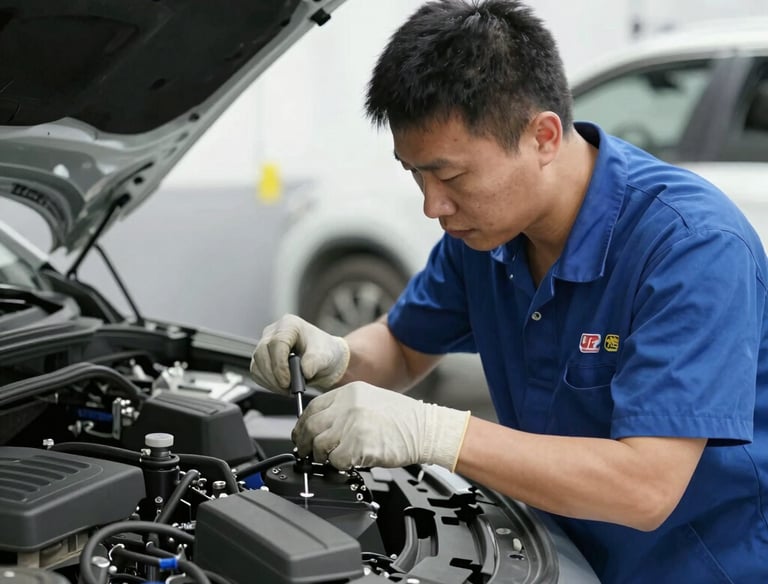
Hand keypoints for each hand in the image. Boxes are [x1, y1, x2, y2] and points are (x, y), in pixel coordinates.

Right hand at [250, 314, 349, 392]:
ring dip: (269, 381)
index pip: (277, 343)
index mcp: (290, 325)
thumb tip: (305, 371)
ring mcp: (266, 344)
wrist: (323, 361)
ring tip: (287, 389)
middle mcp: (274, 332)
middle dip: (273, 374)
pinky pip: (256, 371)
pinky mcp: (262, 358)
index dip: (280, 364)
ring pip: (257, 363)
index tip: (287, 381)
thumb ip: (315, 362)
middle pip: (262, 352)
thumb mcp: (325, 356)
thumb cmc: (324, 352)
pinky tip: (280, 387)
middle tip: (287, 388)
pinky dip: (266, 383)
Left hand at [292, 381, 470, 470]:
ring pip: (320, 445)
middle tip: (307, 453)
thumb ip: (346, 408)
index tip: (302, 434)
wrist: (426, 429)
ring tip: (331, 459)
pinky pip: (336, 461)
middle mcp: (348, 406)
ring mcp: (353, 425)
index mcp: (350, 392)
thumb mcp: (370, 400)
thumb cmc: (404, 419)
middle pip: (311, 426)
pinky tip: (348, 463)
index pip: (313, 407)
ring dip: (322, 456)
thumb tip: (323, 425)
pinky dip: (338, 466)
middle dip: (305, 443)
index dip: (303, 424)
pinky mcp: (359, 445)